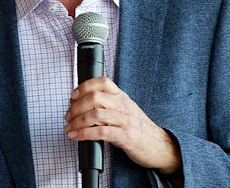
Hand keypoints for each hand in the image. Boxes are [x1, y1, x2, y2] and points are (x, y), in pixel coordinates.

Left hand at [63, 77, 181, 174]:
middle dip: (76, 107)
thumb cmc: (140, 130)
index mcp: (122, 97)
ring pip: (95, 114)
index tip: (73, 96)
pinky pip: (101, 132)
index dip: (84, 86)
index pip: (102, 82)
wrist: (161, 147)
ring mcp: (126, 121)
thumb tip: (83, 105)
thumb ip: (108, 105)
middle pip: (94, 97)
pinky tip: (77, 136)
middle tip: (68, 116)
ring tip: (70, 127)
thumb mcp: (125, 111)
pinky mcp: (126, 137)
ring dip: (77, 121)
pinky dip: (84, 134)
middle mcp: (124, 106)